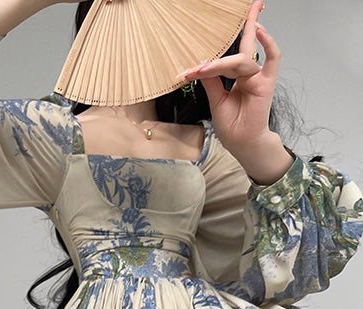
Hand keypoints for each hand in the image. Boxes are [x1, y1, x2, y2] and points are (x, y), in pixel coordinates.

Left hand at [179, 0, 278, 155]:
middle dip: (248, 21)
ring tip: (203, 69)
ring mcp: (258, 76)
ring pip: (242, 59)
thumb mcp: (216, 101)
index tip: (187, 71)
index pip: (225, 58)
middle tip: (250, 2)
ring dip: (220, 63)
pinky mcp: (266, 83)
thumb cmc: (232, 126)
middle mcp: (249, 72)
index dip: (207, 62)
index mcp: (237, 76)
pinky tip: (259, 31)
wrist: (242, 144)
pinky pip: (272, 58)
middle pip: (246, 42)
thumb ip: (211, 81)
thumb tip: (202, 63)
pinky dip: (268, 44)